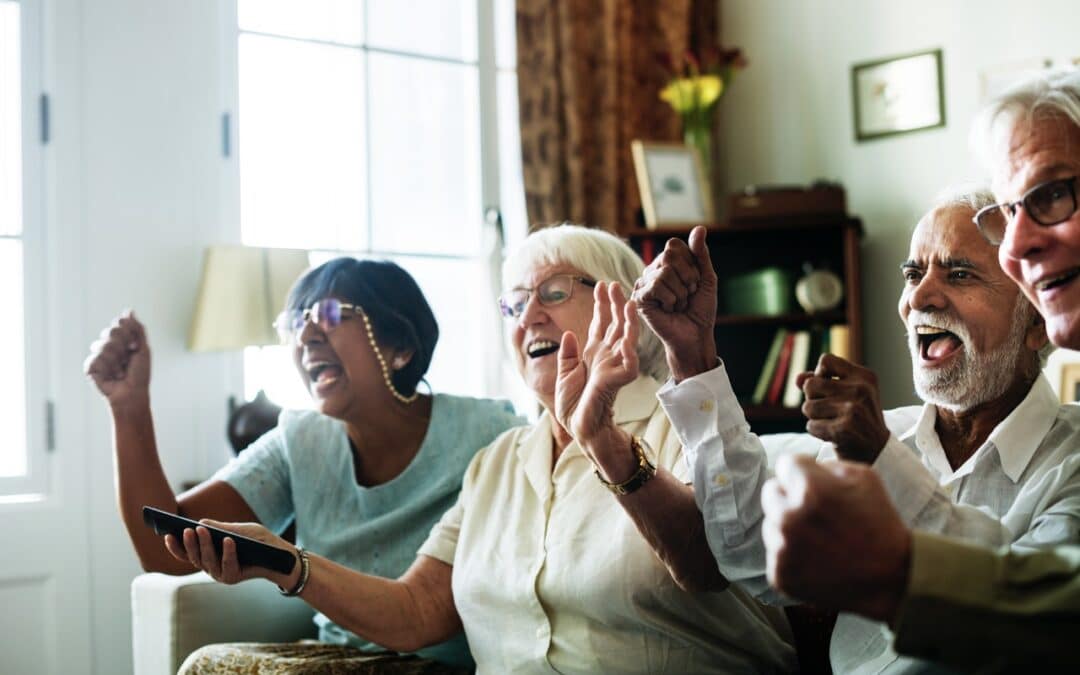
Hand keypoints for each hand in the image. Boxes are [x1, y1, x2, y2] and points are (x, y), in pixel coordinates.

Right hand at [83, 310, 151, 408]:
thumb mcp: (143, 348)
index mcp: (121, 339)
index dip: (127, 333)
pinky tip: (111, 376)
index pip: (118, 323)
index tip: (134, 346)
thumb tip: (128, 311)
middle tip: (128, 358)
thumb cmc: (140, 373)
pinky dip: (107, 368)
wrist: (133, 393)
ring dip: (116, 360)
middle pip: (110, 332)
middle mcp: (108, 345)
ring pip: (102, 346)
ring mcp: (98, 355)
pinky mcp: (90, 367)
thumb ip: (137, 329)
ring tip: (120, 370)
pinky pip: (95, 359)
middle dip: (122, 346)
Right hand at [163, 519, 297, 587]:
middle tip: (186, 529)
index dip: (175, 546)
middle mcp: (210, 566)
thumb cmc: (258, 541)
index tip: (166, 534)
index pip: (186, 553)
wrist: (279, 556)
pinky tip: (227, 540)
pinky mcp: (232, 578)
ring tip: (202, 530)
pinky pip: (227, 565)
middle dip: (190, 543)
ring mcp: (220, 574)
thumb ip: (222, 528)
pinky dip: (227, 552)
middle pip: (194, 557)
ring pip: (207, 561)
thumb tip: (201, 522)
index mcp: (208, 554)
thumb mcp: (240, 530)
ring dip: (204, 545)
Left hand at [555, 282, 639, 478]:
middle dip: (614, 304)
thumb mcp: (564, 375)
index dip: (601, 306)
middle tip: (613, 284)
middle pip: (614, 325)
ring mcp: (615, 367)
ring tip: (627, 301)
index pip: (599, 324)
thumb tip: (569, 333)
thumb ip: (567, 355)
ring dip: (627, 319)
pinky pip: (629, 361)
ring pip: (626, 337)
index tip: (600, 286)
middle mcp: (606, 356)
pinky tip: (629, 332)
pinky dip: (630, 347)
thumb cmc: (573, 406)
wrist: (580, 428)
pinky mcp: (619, 380)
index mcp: (593, 354)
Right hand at [632, 225, 716, 380]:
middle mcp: (653, 270)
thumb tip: (699, 228)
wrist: (696, 334)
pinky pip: (656, 287)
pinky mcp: (639, 298)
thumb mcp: (706, 277)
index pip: (675, 246)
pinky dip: (671, 300)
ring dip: (680, 293)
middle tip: (689, 294)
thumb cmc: (700, 308)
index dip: (691, 264)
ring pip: (664, 272)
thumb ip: (701, 253)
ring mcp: (644, 283)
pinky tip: (669, 310)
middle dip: (687, 278)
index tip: (696, 282)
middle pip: (668, 256)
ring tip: (679, 304)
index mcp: (667, 262)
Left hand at [762, 455, 911, 621]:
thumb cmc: (879, 523)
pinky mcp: (780, 574)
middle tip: (814, 511)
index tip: (811, 483)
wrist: (892, 576)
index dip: (801, 472)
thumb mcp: (864, 477)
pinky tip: (816, 559)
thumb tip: (804, 467)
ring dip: (789, 527)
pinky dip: (792, 556)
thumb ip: (826, 465)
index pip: (784, 464)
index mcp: (809, 489)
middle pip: (771, 492)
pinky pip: (776, 554)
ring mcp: (782, 548)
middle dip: (789, 496)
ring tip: (820, 539)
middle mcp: (789, 517)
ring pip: (771, 524)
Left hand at [796, 353, 888, 462]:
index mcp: (864, 376)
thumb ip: (820, 382)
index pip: (826, 360)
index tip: (827, 388)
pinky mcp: (844, 429)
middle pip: (810, 384)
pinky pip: (811, 426)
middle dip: (813, 399)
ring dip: (814, 418)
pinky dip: (817, 432)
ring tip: (832, 422)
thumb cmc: (857, 419)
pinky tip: (833, 435)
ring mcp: (853, 409)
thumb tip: (798, 379)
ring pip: (808, 407)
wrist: (877, 451)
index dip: (818, 374)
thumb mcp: (847, 394)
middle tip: (830, 410)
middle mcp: (860, 389)